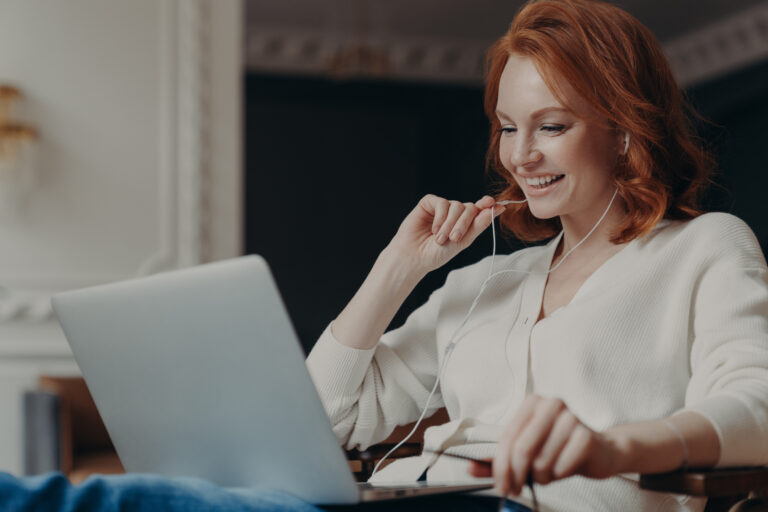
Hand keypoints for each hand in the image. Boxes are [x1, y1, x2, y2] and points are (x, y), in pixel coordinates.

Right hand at [387, 194, 503, 274]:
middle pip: (470, 208)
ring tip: (440, 239)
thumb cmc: (436, 253)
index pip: (479, 210)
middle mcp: (454, 213)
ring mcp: (442, 207)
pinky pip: (441, 203)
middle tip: (454, 238)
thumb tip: (498, 208)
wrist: (414, 257)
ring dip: (449, 224)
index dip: (487, 206)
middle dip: (464, 224)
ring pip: (456, 205)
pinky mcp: (429, 203)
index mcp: (465, 223)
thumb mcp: (462, 241)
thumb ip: (479, 224)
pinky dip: (440, 217)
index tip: (493, 203)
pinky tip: (433, 229)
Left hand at [468, 395, 625, 495]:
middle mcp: (551, 404)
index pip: (507, 438)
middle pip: (521, 449)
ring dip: (541, 477)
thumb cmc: (557, 449)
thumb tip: (469, 468)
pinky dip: (559, 475)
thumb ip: (498, 460)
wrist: (600, 451)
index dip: (499, 467)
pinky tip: (565, 467)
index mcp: (531, 403)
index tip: (500, 486)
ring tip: (548, 472)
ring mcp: (571, 418)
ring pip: (541, 462)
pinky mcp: (587, 436)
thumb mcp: (525, 452)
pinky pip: (562, 467)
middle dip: (516, 476)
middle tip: (515, 489)